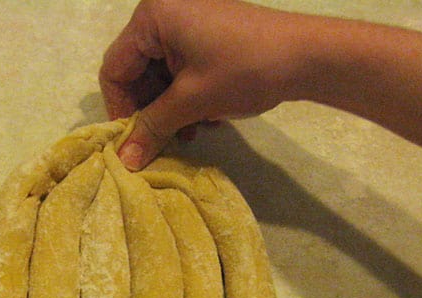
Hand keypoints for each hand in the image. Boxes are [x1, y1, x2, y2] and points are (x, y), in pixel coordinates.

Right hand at [99, 0, 315, 168]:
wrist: (307, 56)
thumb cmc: (244, 70)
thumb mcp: (192, 102)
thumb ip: (153, 128)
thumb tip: (124, 161)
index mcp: (153, 17)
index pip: (114, 69)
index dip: (120, 110)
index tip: (133, 142)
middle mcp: (165, 12)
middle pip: (136, 73)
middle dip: (149, 111)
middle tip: (163, 142)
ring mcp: (189, 22)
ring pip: (160, 76)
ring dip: (169, 110)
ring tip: (189, 134)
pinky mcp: (208, 35)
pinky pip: (181, 70)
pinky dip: (186, 97)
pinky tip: (205, 119)